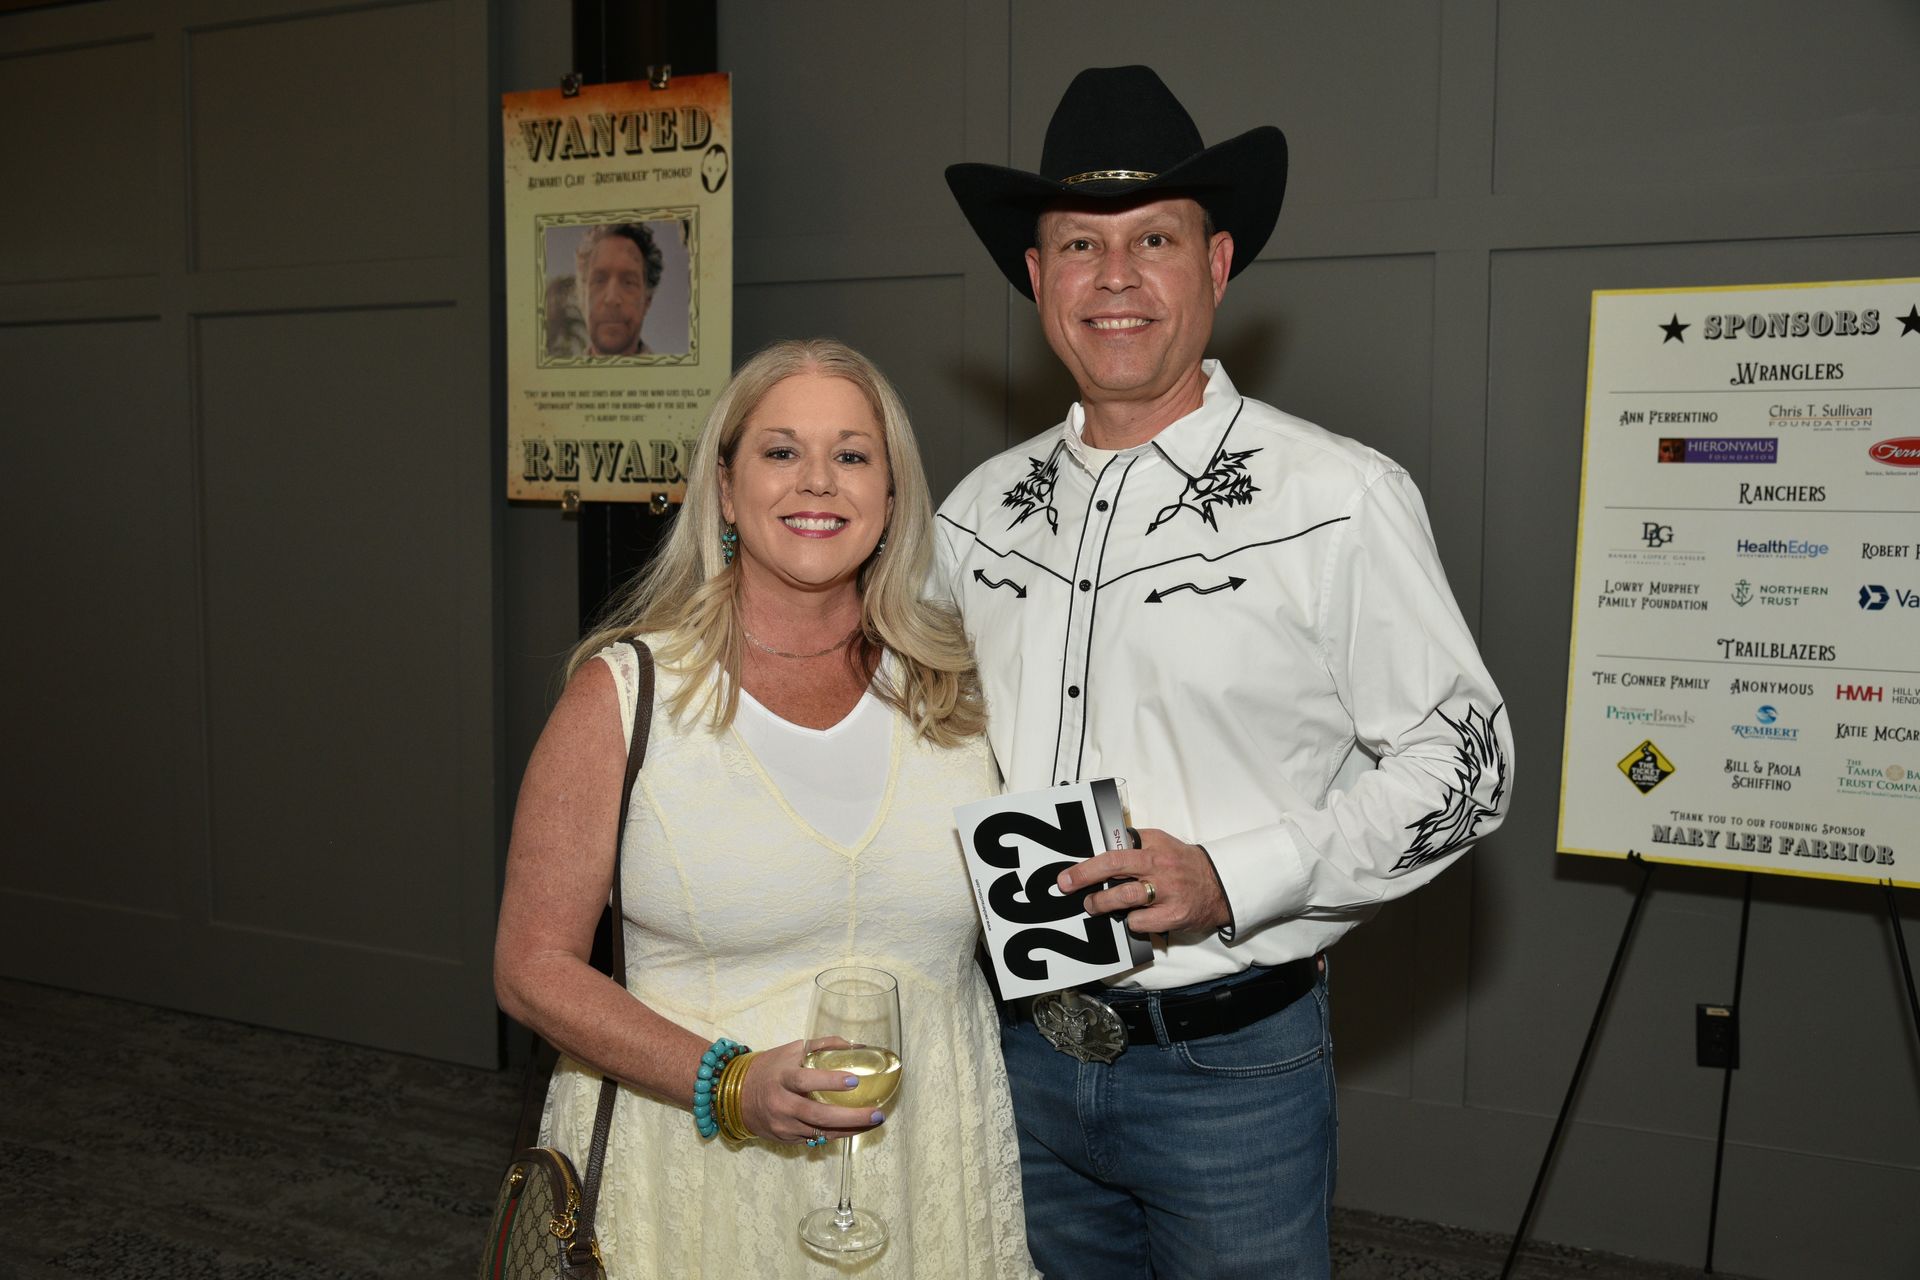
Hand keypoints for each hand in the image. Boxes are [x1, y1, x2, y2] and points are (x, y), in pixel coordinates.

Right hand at [735, 1037, 886, 1143]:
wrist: (737, 1096)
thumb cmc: (770, 1068)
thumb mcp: (792, 1050)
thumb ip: (823, 1046)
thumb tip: (857, 1046)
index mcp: (782, 1077)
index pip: (805, 1081)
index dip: (830, 1082)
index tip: (854, 1081)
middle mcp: (781, 1104)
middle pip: (818, 1115)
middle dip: (850, 1117)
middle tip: (876, 1114)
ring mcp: (783, 1125)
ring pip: (820, 1132)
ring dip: (849, 1129)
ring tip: (873, 1123)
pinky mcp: (786, 1138)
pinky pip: (815, 1139)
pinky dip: (836, 1134)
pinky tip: (854, 1130)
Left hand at [1056, 828, 1230, 933]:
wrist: (1219, 886)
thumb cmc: (1184, 865)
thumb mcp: (1162, 844)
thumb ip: (1135, 846)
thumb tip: (1100, 853)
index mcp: (1154, 844)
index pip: (1115, 849)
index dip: (1089, 862)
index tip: (1069, 873)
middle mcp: (1160, 864)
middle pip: (1115, 866)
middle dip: (1085, 876)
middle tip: (1067, 885)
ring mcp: (1167, 890)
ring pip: (1124, 896)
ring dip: (1102, 903)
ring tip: (1093, 906)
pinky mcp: (1173, 915)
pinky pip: (1139, 920)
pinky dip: (1131, 921)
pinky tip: (1133, 918)